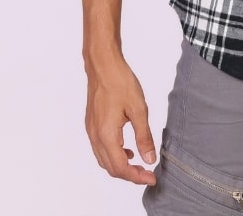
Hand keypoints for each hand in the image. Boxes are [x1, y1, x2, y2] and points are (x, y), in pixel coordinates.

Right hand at [84, 55, 156, 185]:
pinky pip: (100, 149)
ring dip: (120, 166)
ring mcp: (91, 131)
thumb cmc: (120, 82)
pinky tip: (126, 148)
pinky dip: (113, 155)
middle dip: (129, 175)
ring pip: (104, 159)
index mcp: (107, 135)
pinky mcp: (92, 124)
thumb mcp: (138, 109)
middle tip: (147, 174)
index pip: (121, 167)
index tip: (151, 178)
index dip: (137, 176)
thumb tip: (149, 158)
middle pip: (110, 168)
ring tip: (139, 164)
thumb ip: (143, 136)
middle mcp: (96, 137)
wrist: (103, 65)